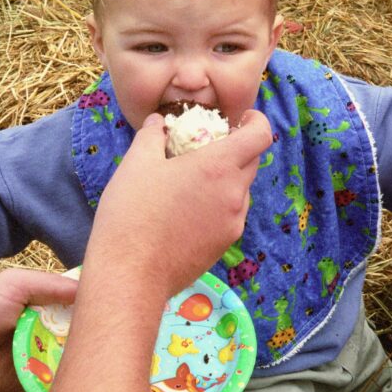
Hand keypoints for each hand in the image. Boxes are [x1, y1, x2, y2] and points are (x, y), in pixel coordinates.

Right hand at [86, 109, 271, 297]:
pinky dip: (220, 204)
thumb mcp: (137, 162)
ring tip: (194, 181)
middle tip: (208, 147)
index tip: (241, 119)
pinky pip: (231, 215)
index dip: (256, 121)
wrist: (131, 273)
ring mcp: (233, 223)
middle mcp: (235, 194)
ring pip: (241, 190)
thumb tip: (159, 121)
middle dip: (237, 148)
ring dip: (227, 178)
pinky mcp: (224, 245)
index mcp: (219, 166)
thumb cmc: (132, 212)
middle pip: (252, 161)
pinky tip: (189, 210)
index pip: (261, 135)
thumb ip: (152, 134)